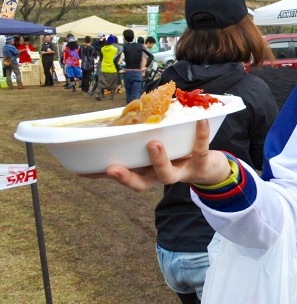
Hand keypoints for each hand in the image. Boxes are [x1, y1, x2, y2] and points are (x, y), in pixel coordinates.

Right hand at [94, 120, 230, 191]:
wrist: (209, 168)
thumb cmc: (175, 154)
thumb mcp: (154, 150)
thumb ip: (136, 140)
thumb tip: (113, 121)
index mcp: (146, 172)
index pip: (121, 176)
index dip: (101, 176)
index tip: (81, 172)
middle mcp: (160, 177)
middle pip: (140, 184)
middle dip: (125, 177)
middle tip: (111, 168)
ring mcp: (180, 173)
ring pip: (167, 174)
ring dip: (158, 160)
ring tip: (153, 143)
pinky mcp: (200, 163)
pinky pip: (200, 149)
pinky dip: (200, 134)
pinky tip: (200, 120)